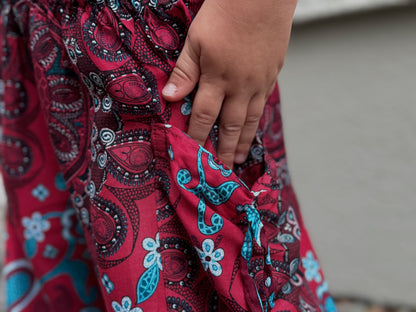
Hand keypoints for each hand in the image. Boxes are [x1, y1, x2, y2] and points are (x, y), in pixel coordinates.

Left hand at [162, 0, 296, 168]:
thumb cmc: (225, 13)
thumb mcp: (196, 39)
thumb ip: (185, 71)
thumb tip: (170, 97)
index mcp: (217, 77)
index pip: (203, 115)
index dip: (197, 136)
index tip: (192, 154)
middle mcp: (240, 86)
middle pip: (230, 126)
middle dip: (224, 150)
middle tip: (222, 170)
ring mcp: (259, 82)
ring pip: (250, 120)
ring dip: (243, 141)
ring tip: (239, 158)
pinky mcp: (272, 74)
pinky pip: (263, 104)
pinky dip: (257, 121)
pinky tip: (253, 128)